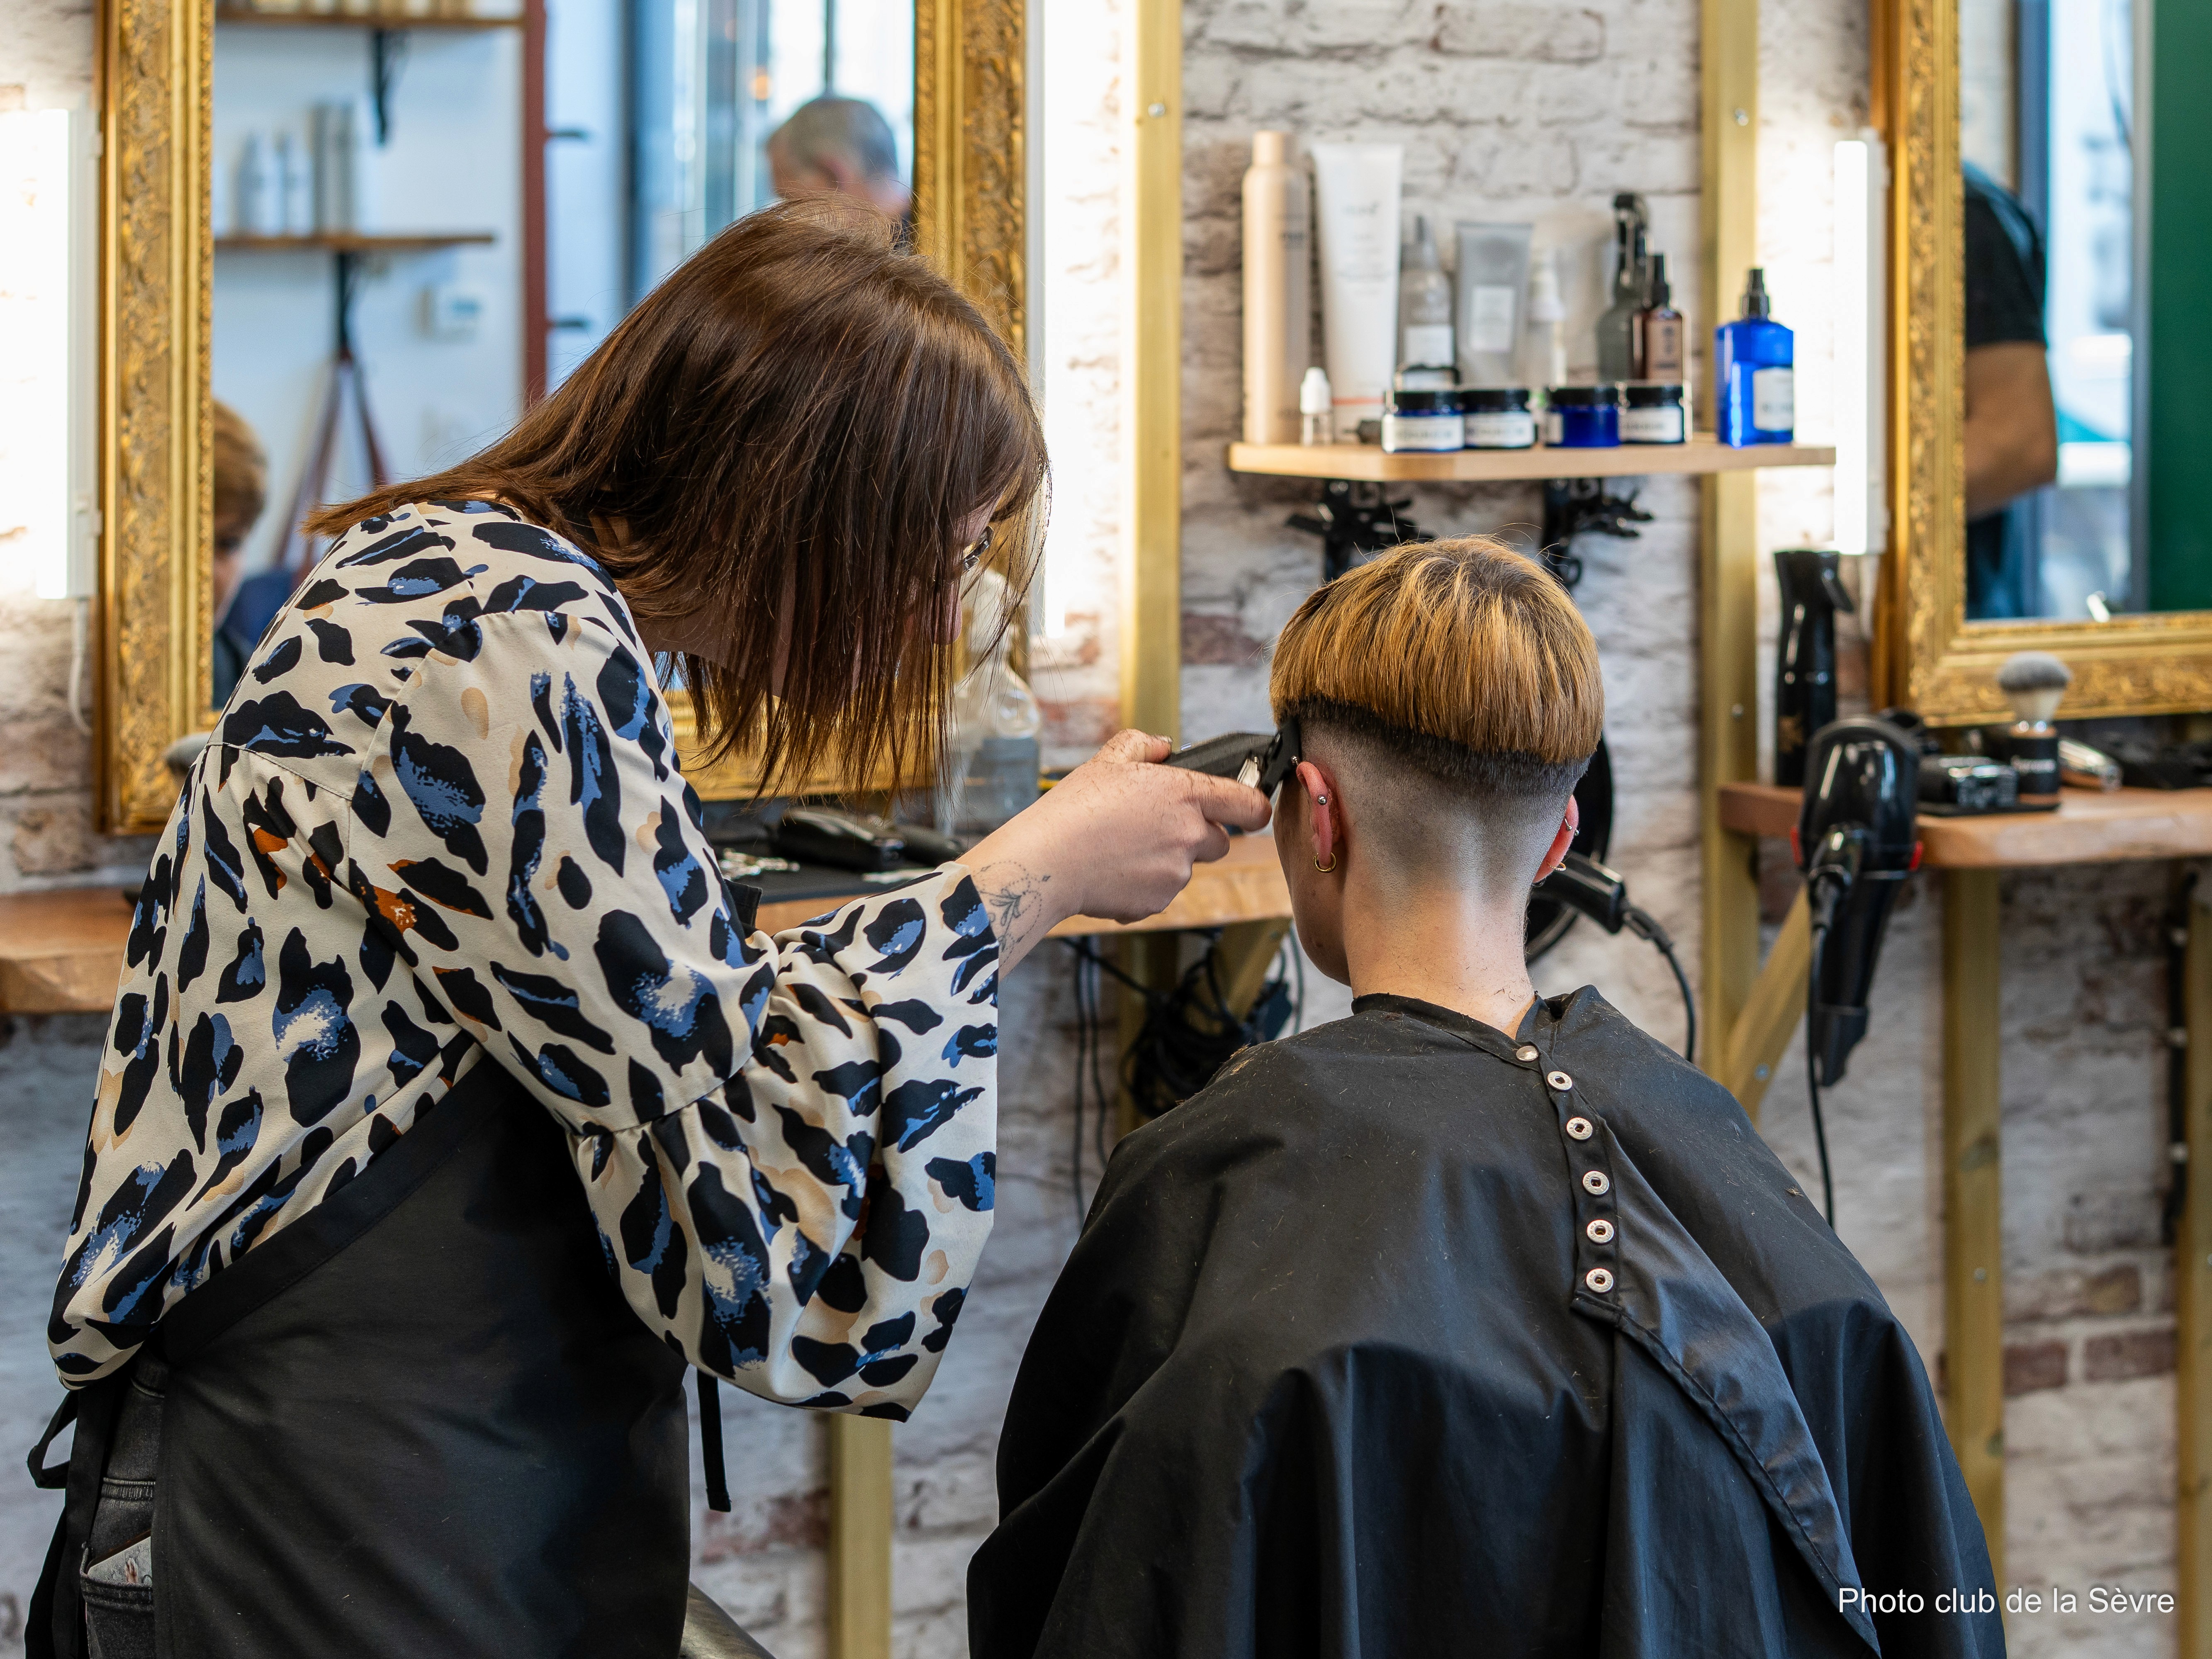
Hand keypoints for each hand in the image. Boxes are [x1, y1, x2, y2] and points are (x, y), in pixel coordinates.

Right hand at [959, 730, 1273, 970]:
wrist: (1047, 860)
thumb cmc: (1075, 808)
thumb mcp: (1108, 759)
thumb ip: (1144, 745)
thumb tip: (1164, 747)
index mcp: (1185, 794)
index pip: (1249, 804)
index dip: (1255, 807)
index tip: (1250, 810)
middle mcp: (1190, 835)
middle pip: (1220, 841)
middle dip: (1198, 835)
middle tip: (1158, 827)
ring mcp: (1176, 873)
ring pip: (1186, 867)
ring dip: (1166, 859)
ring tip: (1122, 847)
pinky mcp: (1157, 902)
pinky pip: (1160, 891)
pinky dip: (1143, 883)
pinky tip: (1113, 869)